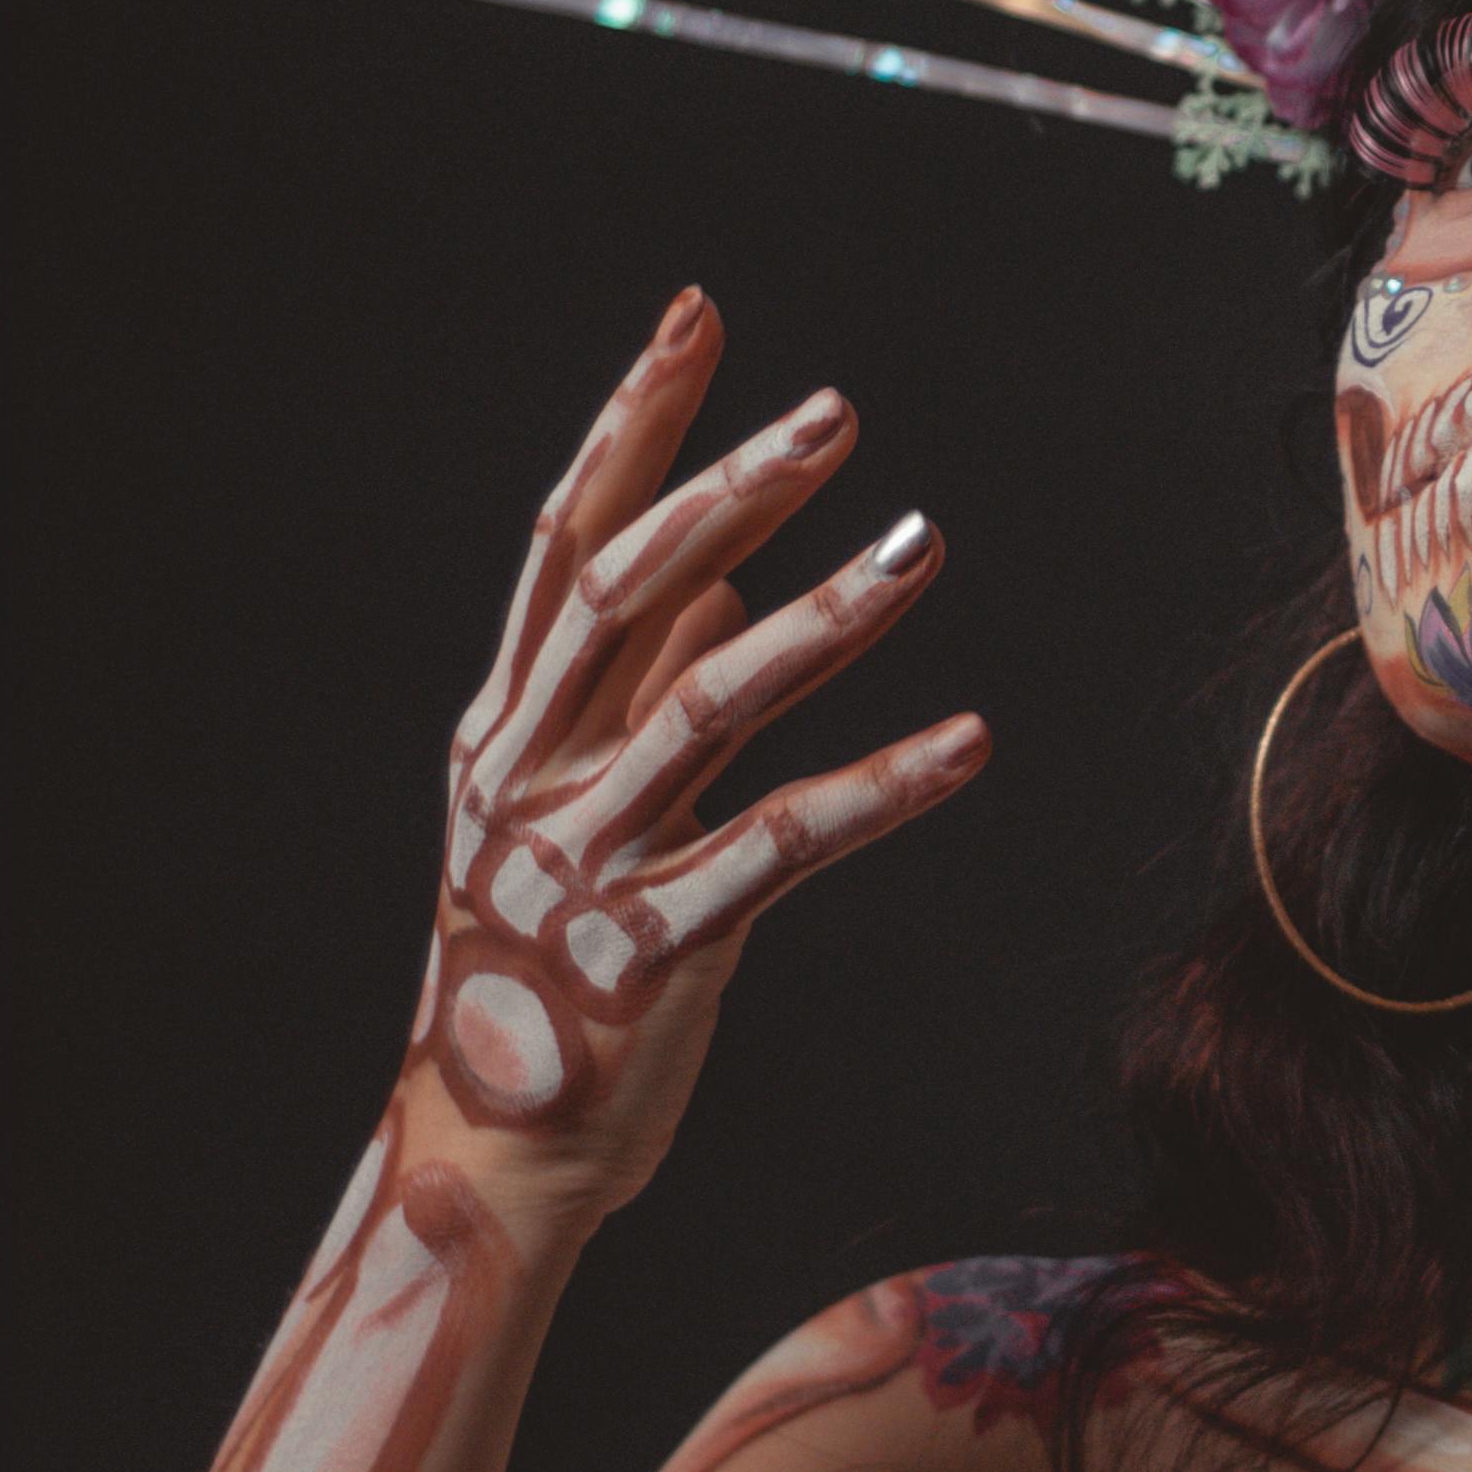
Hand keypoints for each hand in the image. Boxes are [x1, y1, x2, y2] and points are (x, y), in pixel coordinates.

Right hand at [406, 289, 986, 1222]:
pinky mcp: (657, 946)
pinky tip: (974, 742)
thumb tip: (715, 569)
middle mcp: (529, 775)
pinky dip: (885, 784)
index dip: (633, 421)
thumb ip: (637, 686)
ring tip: (924, 543)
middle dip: (730, 490)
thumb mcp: (568, 810)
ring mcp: (586, 860)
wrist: (497, 1156)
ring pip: (707, 702)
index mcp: (502, 729)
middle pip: (625, 593)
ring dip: (824, 615)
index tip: (698, 316)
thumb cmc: (548, 974)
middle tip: (834, 414)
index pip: (567, 539)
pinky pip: (785, 843)